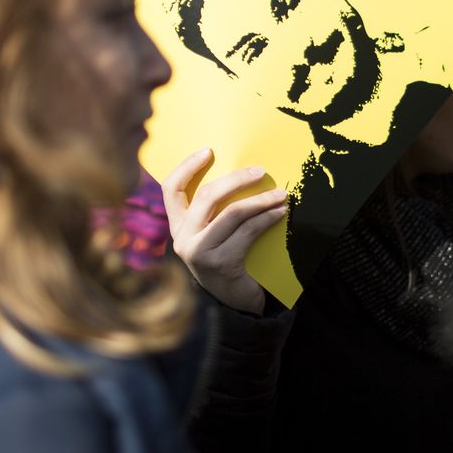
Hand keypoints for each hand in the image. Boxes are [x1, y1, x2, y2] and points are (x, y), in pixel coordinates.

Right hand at [163, 148, 285, 313]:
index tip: (209, 150)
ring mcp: (199, 252)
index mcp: (177, 227)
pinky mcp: (219, 263)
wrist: (237, 303)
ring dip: (261, 200)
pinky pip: (247, 231)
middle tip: (261, 171)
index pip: (171, 189)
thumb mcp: (216, 234)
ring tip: (281, 194)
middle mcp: (182, 239)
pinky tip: (280, 213)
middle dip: (237, 179)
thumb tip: (245, 174)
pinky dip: (267, 218)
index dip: (187, 166)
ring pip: (232, 212)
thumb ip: (218, 211)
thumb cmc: (230, 259)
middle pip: (206, 196)